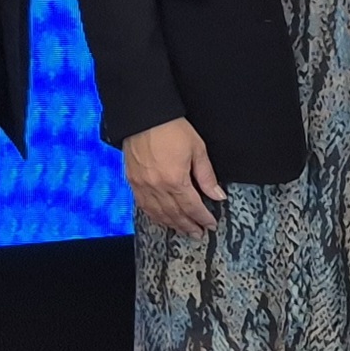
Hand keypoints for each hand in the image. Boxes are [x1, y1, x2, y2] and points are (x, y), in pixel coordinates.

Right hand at [125, 118, 226, 236]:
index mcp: (175, 180)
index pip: (192, 207)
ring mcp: (142, 185)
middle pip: (175, 214)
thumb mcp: (197, 149)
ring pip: (158, 213)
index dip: (202, 218)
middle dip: (188, 226)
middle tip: (198, 234)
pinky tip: (161, 219)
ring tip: (183, 230)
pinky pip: (143, 205)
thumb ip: (206, 176)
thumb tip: (217, 195)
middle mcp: (157, 187)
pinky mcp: (132, 181)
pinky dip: (154, 215)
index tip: (210, 225)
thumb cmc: (171, 128)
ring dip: (172, 224)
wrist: (144, 116)